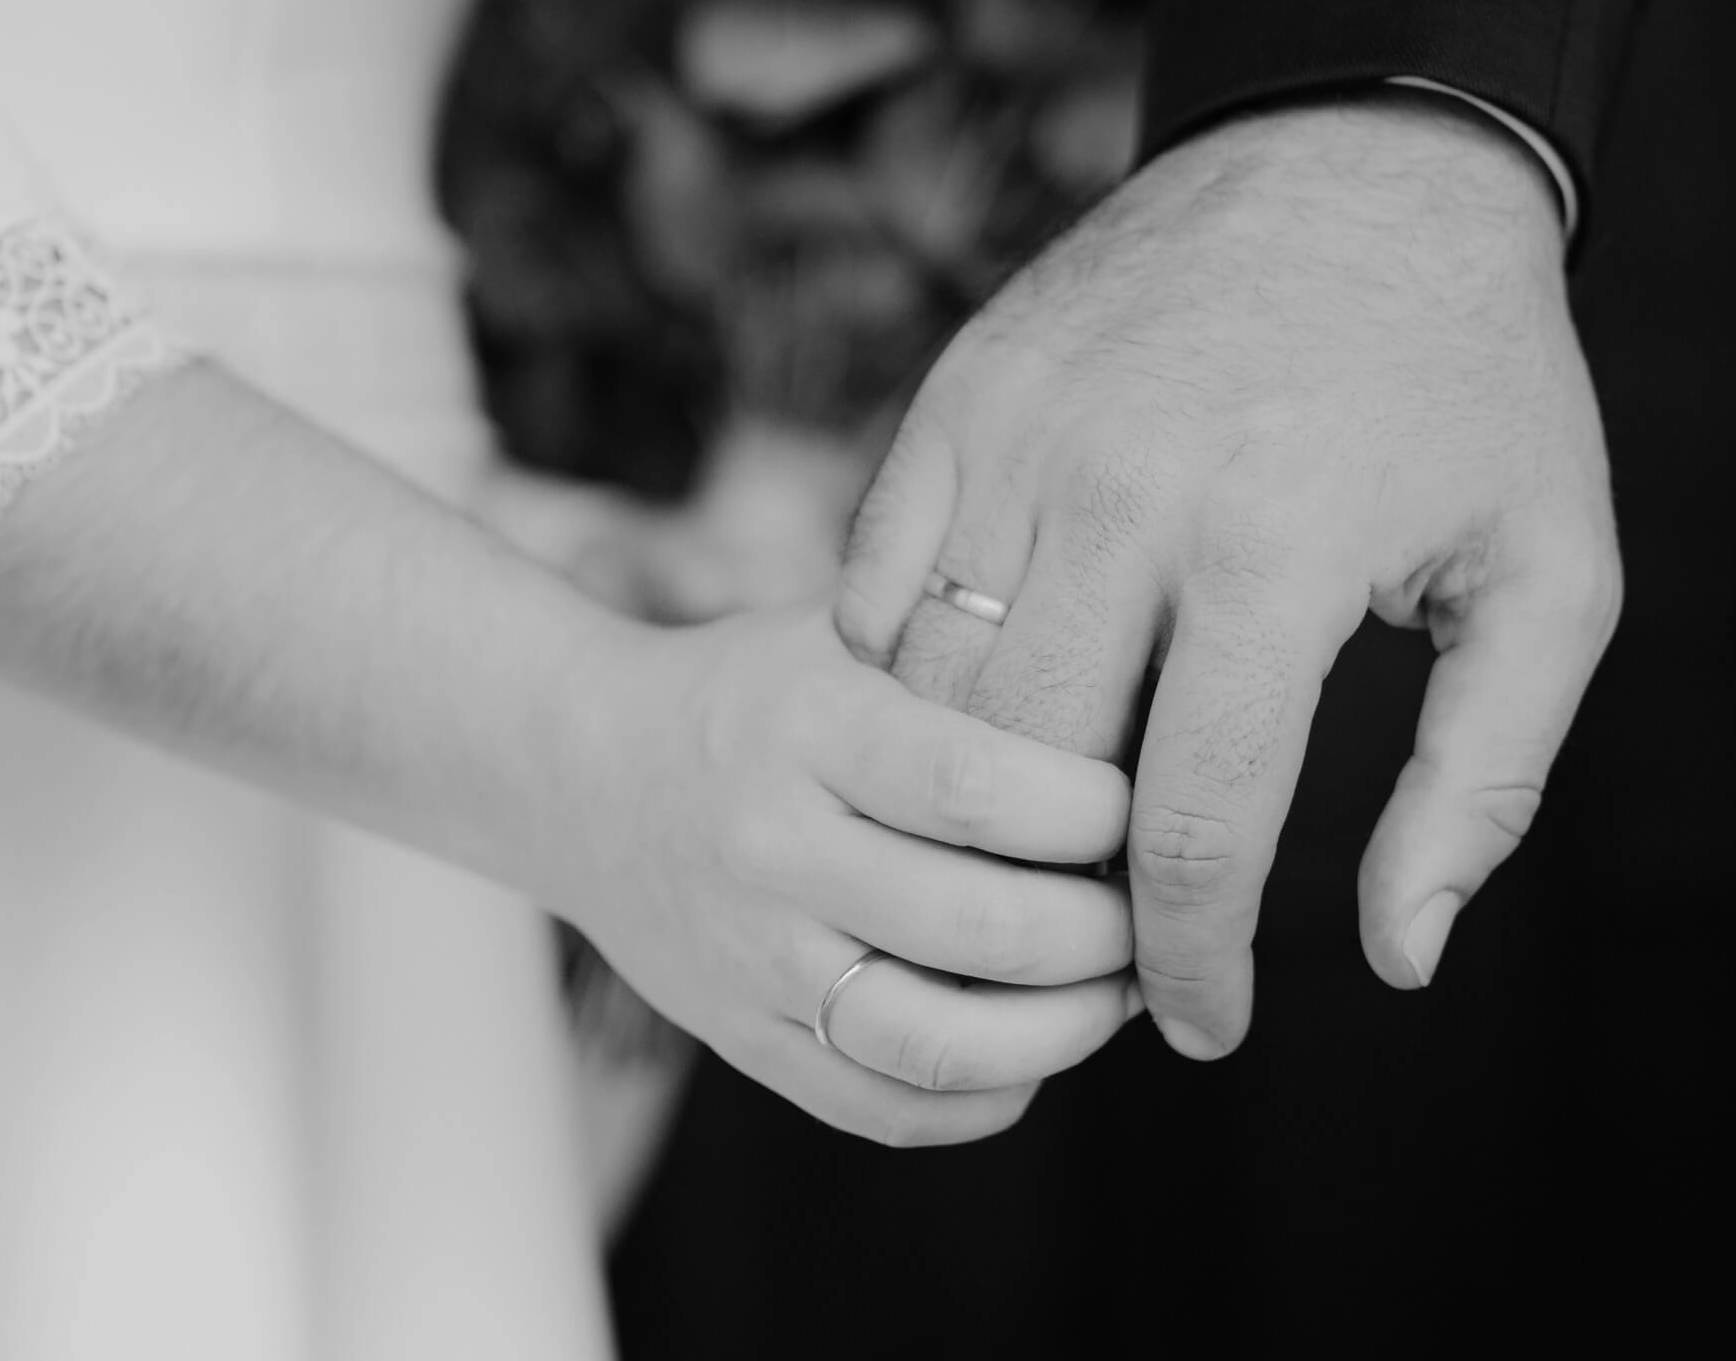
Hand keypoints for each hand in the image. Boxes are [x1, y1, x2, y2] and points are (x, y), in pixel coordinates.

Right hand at [562, 601, 1139, 1145]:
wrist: (581, 771)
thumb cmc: (761, 690)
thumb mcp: (846, 627)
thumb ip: (967, 640)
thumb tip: (1138, 688)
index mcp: (809, 729)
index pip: (975, 788)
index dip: (1090, 812)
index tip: (1139, 804)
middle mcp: (773, 849)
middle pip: (980, 927)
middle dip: (1105, 932)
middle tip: (1153, 907)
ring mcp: (753, 958)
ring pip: (938, 1043)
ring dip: (1064, 1032)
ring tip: (1115, 990)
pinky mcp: (742, 1039)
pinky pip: (884, 1109)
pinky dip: (984, 1099)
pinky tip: (1035, 1050)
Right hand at [836, 100, 1619, 1058]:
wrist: (1357, 160)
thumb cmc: (1471, 388)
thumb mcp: (1547, 578)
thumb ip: (1484, 782)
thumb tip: (1396, 957)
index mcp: (1276, 553)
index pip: (1188, 829)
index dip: (1189, 962)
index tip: (1200, 1022)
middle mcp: (1125, 497)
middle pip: (1031, 781)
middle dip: (1071, 899)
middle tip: (1126, 936)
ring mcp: (1022, 439)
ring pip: (937, 695)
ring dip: (984, 798)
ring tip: (1060, 838)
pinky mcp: (959, 396)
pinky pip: (877, 588)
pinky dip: (913, 677)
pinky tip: (996, 705)